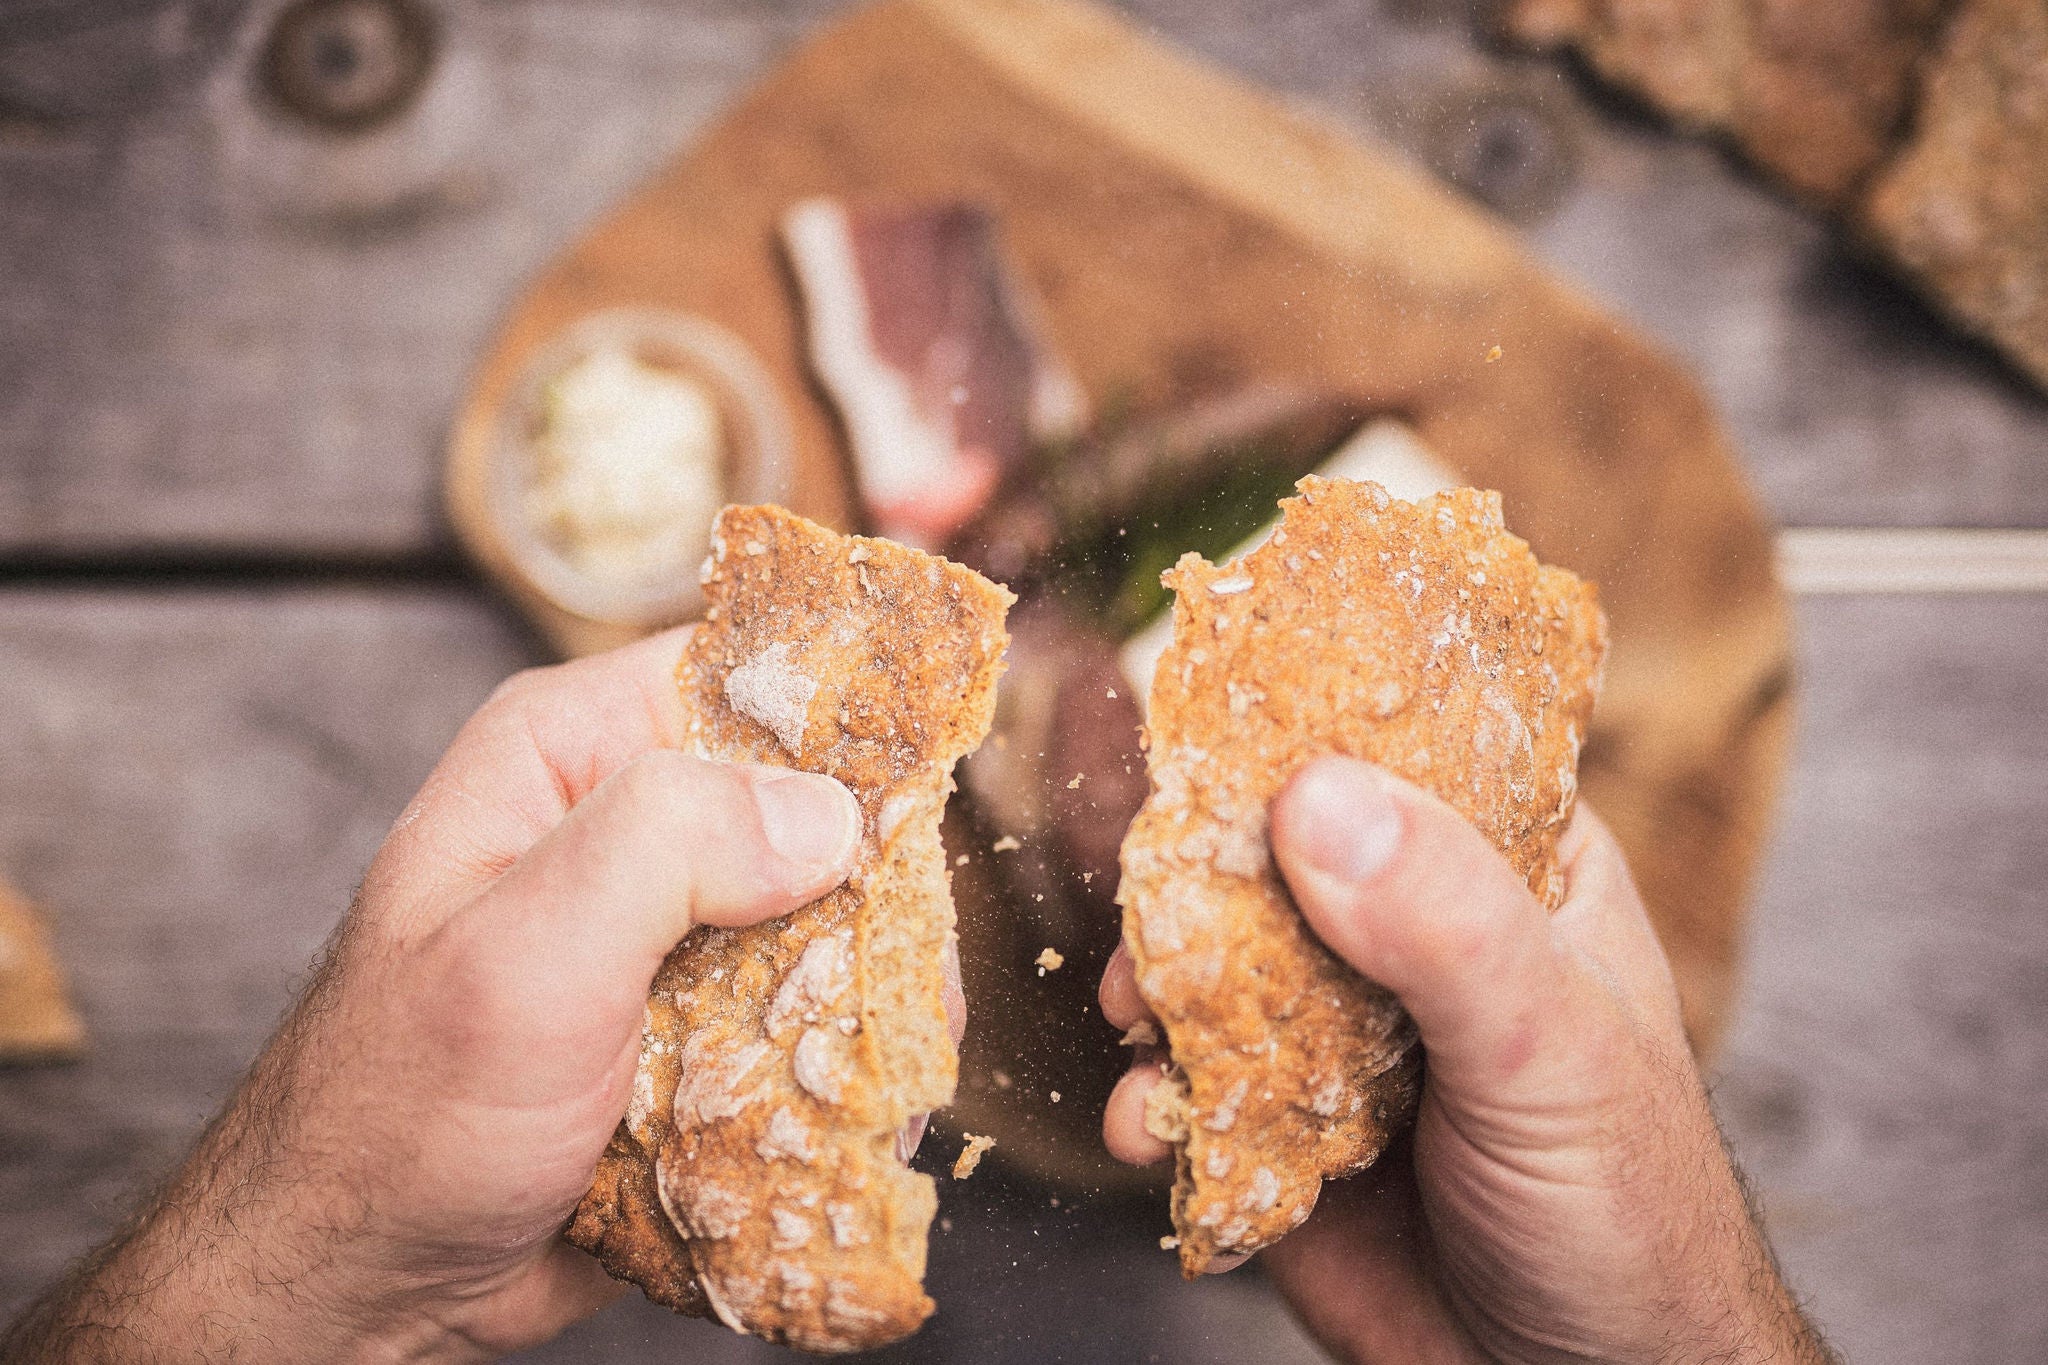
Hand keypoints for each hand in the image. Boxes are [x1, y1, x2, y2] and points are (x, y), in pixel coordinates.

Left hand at [3, 629, 867, 1363]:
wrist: (360, 1284)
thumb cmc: (401, 1111)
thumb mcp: (525, 952)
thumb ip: (668, 845)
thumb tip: (828, 815)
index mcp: (572, 752)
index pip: (744, 669)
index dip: (849, 708)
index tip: (932, 779)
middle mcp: (626, 824)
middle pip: (813, 806)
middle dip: (877, 888)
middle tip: (911, 980)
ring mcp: (665, 929)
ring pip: (827, 919)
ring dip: (866, 991)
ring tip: (891, 1062)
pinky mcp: (694, 1025)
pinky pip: (806, 1014)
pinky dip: (841, 1060)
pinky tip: (861, 1110)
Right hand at [1101, 756, 1834, 1363]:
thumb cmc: (1626, 1209)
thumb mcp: (1546, 1043)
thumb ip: (1443, 922)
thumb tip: (1314, 799)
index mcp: (1508, 870)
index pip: (1397, 756)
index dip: (1301, 734)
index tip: (1206, 726)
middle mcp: (1411, 934)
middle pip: (1276, 857)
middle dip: (1198, 881)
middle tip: (1154, 907)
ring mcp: (1338, 1032)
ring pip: (1214, 968)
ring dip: (1160, 990)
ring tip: (1142, 1020)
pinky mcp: (1278, 1129)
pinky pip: (1190, 1088)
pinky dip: (1154, 1101)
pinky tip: (1149, 1124)